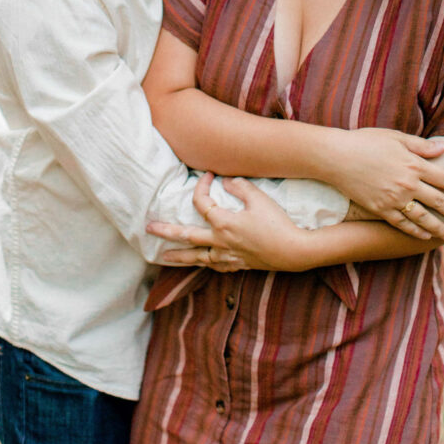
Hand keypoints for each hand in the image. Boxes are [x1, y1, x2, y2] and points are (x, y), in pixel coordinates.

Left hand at [147, 173, 307, 272]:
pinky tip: (200, 264)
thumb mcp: (259, 198)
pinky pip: (214, 266)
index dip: (200, 186)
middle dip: (167, 231)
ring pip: (197, 257)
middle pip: (187, 236)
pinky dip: (203, 264)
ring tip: (163, 258)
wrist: (295, 251)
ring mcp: (228, 256)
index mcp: (223, 223)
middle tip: (149, 229)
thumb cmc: (277, 222)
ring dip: (179, 256)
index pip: (202, 203)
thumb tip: (225, 181)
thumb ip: (239, 186)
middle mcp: (220, 242)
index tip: (207, 176)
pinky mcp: (238, 266)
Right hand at [326, 128, 443, 241]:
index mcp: (413, 163)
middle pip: (438, 200)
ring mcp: (393, 198)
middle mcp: (407, 182)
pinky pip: (402, 223)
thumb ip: (421, 145)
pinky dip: (415, 231)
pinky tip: (425, 236)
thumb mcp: (396, 137)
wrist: (336, 157)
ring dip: (439, 227)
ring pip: (423, 216)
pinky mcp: (380, 209)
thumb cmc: (366, 142)